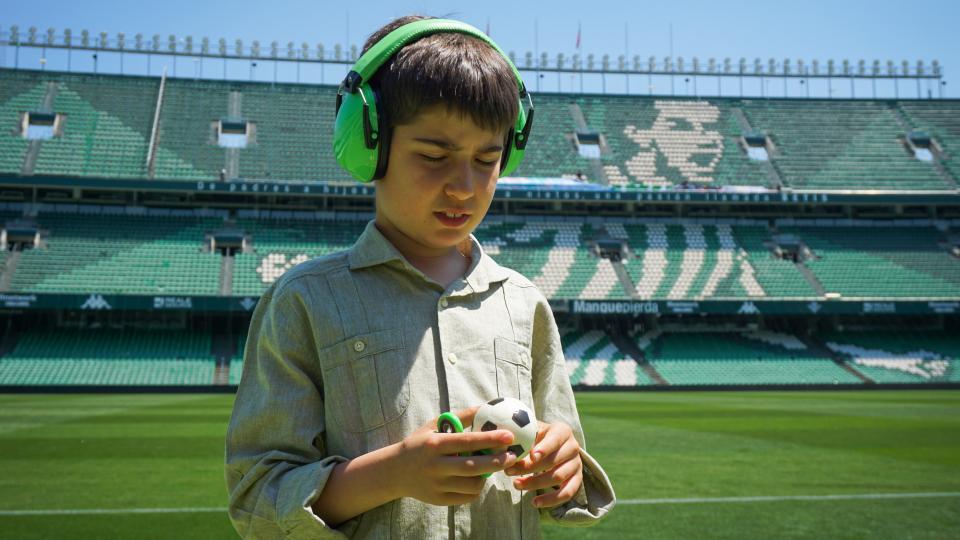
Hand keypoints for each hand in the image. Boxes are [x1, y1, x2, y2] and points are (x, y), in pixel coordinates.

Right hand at [395, 406, 519, 505]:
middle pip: (473, 466)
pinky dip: (477, 488)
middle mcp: (435, 466)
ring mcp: (437, 485)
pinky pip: (467, 497)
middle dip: (496, 462)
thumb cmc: (420, 444)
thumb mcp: (434, 426)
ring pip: (472, 485)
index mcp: (435, 445)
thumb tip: (486, 407)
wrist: (394, 471)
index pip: (467, 442)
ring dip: (487, 476)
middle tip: (512, 456)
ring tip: (492, 467)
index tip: (509, 436)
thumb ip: (461, 417)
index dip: (490, 439)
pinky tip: (478, 479)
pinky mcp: (439, 500)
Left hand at [504, 420, 582, 508]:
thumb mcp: (532, 431)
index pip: (555, 440)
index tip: (531, 457)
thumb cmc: (538, 436)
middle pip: (553, 461)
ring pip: (558, 477)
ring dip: (535, 483)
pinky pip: (567, 493)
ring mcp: (576, 464)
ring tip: (516, 484)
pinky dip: (551, 500)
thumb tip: (508, 448)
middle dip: (530, 468)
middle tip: (509, 471)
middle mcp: (573, 447)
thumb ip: (523, 437)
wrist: (556, 444)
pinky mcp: (577, 480)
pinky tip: (535, 502)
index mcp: (563, 431)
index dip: (543, 449)